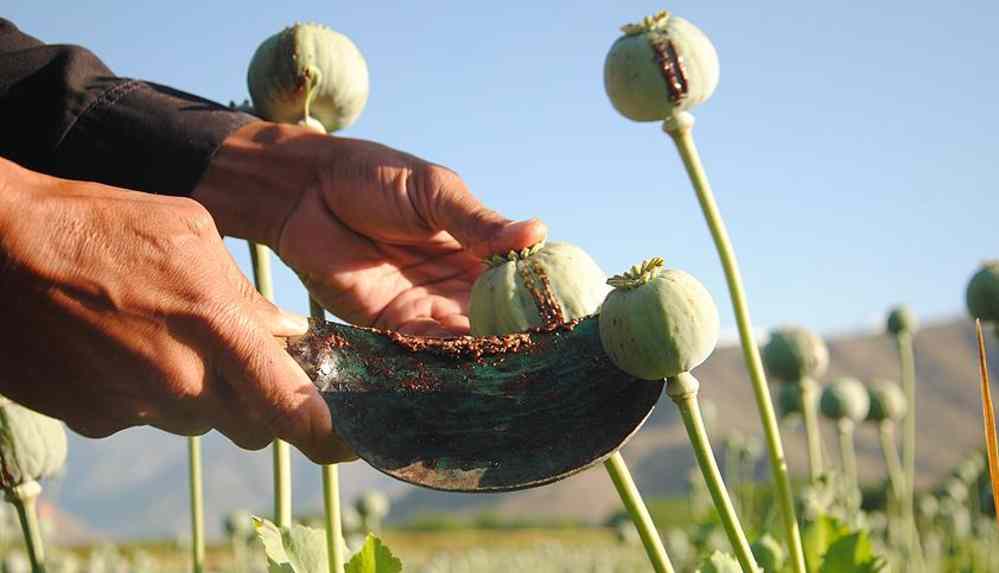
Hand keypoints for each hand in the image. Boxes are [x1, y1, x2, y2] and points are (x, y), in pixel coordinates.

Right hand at [0, 157, 349, 462]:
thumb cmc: (96, 223)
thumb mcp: (189, 232)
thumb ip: (243, 293)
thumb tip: (283, 334)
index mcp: (214, 325)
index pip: (290, 407)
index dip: (325, 435)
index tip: (343, 441)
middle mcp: (179, 380)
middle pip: (250, 425)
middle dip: (257, 401)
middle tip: (238, 359)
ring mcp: (132, 407)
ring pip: (197, 420)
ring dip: (197, 392)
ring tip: (161, 334)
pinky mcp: (92, 421)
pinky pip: (143, 418)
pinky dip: (144, 392)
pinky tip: (119, 346)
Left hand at [194, 122, 546, 334]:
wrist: (303, 192)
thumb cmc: (371, 177)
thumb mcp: (433, 192)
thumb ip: (478, 221)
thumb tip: (538, 233)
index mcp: (472, 247)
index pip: (515, 280)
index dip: (537, 298)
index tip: (564, 318)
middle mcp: (453, 282)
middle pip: (495, 317)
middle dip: (517, 336)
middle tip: (547, 357)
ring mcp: (423, 305)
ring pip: (464, 338)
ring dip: (486, 354)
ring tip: (516, 370)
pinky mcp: (388, 325)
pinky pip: (424, 348)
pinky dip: (446, 359)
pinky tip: (470, 368)